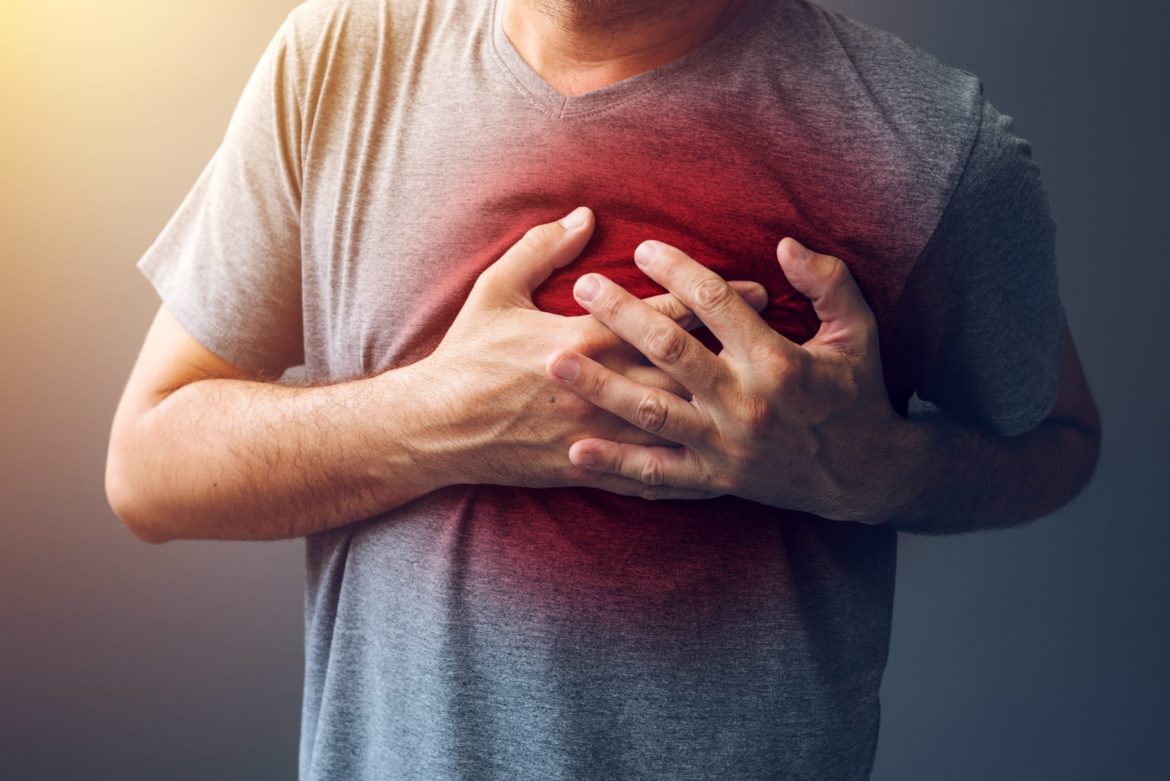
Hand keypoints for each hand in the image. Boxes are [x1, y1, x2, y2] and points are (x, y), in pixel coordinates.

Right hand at [411, 207, 769, 499]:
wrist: (437, 427)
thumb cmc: (466, 355)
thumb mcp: (495, 290)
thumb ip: (541, 249)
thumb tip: (584, 214)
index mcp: (582, 338)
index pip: (662, 312)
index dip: (711, 296)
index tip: (754, 287)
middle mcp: (600, 386)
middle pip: (684, 365)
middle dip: (736, 348)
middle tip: (780, 337)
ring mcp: (597, 433)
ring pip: (675, 422)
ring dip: (723, 407)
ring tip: (767, 397)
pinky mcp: (588, 467)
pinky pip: (648, 474)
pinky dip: (688, 471)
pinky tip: (724, 467)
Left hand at [544, 237, 907, 519]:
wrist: (866, 476)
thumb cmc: (857, 393)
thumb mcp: (857, 331)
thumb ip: (827, 282)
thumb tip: (784, 243)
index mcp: (777, 358)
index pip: (715, 302)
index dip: (676, 270)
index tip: (641, 249)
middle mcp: (745, 401)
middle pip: (670, 350)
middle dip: (621, 316)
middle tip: (583, 287)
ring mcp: (726, 444)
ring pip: (651, 411)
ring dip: (601, 385)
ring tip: (556, 361)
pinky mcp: (716, 477)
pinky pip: (659, 473)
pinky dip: (617, 464)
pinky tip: (577, 451)